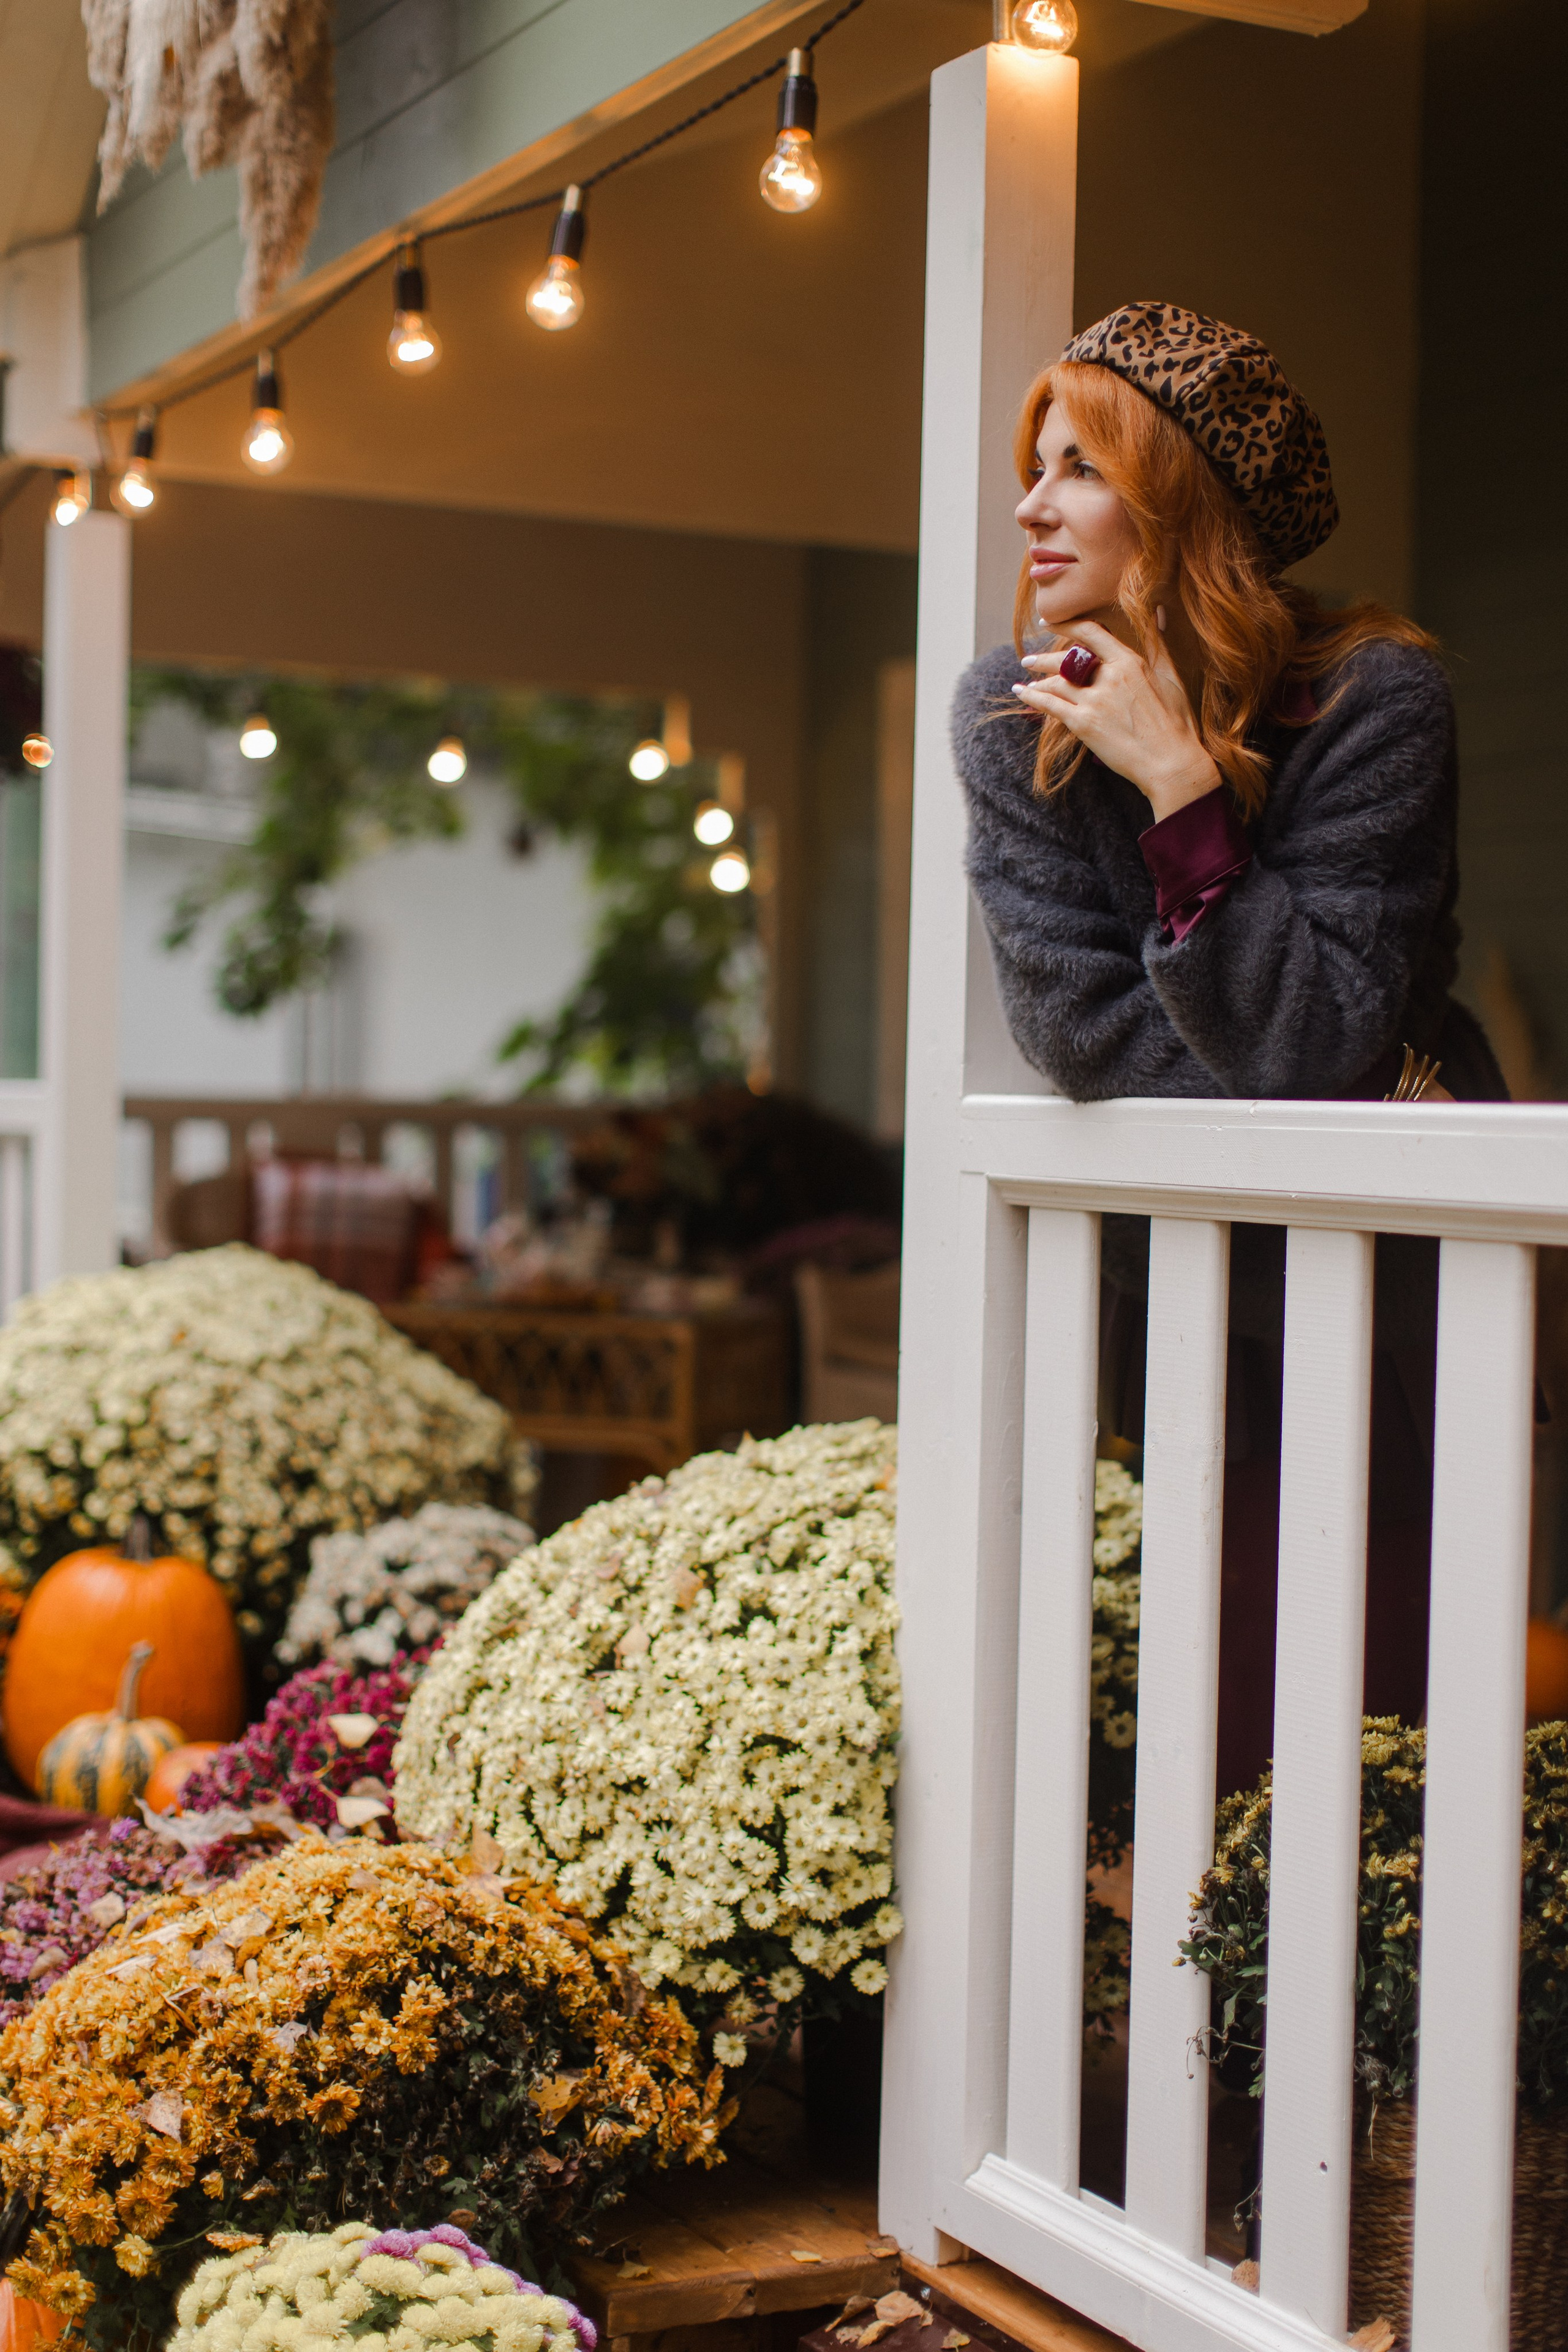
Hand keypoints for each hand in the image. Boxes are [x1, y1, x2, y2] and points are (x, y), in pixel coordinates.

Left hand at [1011, 616, 1220, 821]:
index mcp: (1130, 662)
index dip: (1065, 624)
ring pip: (1056, 682)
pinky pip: (1050, 705)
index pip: (1091, 633)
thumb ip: (1158, 644)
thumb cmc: (1176, 723)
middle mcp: (1109, 676)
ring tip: (1027, 680)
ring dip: (1038, 680)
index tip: (1048, 622)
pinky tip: (1022, 693)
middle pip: (1068, 659)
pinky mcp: (1084, 724)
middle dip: (1045, 659)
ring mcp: (1095, 701)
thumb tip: (1159, 614)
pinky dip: (1033, 698)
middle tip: (1029, 659)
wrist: (1171, 762)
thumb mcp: (1171, 677)